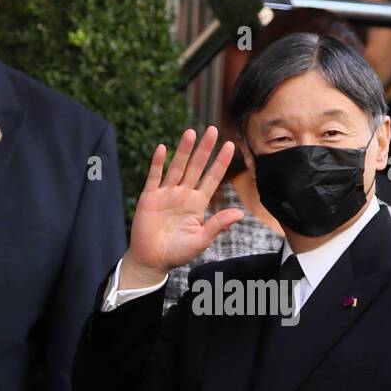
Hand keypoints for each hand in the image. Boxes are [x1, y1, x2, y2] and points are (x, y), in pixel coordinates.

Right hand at [119, 126, 239, 288]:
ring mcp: (166, 194)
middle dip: (204, 149)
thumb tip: (240, 213)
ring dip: (184, 150)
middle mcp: (183, 195)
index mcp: (198, 204)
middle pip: (196, 167)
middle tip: (212, 129)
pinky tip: (164, 148)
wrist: (152, 260)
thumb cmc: (178, 252)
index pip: (212, 178)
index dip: (221, 162)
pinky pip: (155, 177)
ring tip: (191, 132)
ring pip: (177, 167)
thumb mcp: (201, 240)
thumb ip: (218, 225)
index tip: (231, 145)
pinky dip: (158, 163)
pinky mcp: (149, 197)